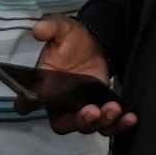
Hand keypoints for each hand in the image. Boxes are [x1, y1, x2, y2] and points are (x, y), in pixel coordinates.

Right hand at [27, 16, 137, 135]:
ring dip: (102, 123)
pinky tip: (130, 118)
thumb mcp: (62, 28)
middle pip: (63, 124)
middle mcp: (59, 104)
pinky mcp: (100, 111)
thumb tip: (39, 30)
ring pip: (88, 127)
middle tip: (92, 110)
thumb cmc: (72, 40)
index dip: (26, 106)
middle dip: (79, 121)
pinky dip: (119, 126)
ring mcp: (80, 110)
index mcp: (43, 88)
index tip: (32, 104)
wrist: (94, 44)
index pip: (26, 102)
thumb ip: (51, 27)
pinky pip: (108, 126)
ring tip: (114, 109)